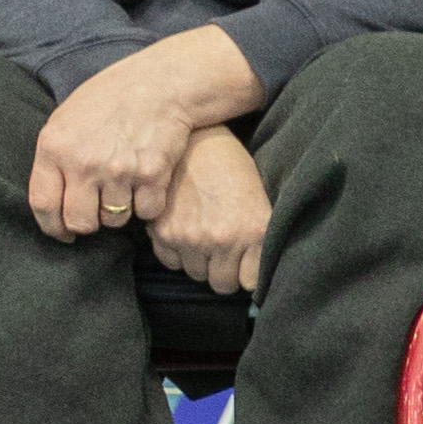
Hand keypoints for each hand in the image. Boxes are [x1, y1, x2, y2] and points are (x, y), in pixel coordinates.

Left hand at [28, 30, 264, 242]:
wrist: (159, 84)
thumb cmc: (109, 99)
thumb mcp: (66, 120)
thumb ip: (54, 157)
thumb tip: (52, 200)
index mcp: (54, 147)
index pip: (43, 205)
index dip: (53, 227)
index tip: (62, 232)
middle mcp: (84, 162)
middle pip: (80, 222)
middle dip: (88, 224)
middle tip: (96, 213)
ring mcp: (120, 170)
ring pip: (115, 220)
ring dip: (119, 212)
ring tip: (124, 191)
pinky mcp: (153, 175)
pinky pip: (146, 211)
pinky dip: (148, 205)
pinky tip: (147, 186)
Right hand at [151, 127, 270, 294]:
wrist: (195, 139)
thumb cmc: (233, 168)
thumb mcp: (260, 201)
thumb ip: (258, 241)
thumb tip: (252, 278)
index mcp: (254, 233)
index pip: (250, 284)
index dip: (246, 275)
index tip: (245, 266)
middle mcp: (223, 240)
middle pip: (221, 284)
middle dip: (224, 272)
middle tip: (223, 252)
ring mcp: (190, 238)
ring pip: (196, 274)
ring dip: (200, 262)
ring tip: (203, 235)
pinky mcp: (162, 232)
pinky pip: (171, 262)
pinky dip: (177, 252)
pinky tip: (183, 230)